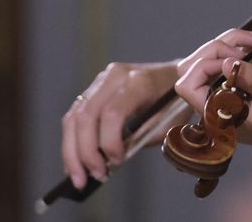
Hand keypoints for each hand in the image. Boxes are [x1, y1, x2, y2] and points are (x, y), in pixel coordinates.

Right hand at [60, 29, 251, 187]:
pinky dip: (72, 142)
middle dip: (84, 152)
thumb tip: (114, 161)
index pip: (113, 113)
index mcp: (140, 81)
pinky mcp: (94, 88)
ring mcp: (102, 79)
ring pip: (74, 116)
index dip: (108, 143)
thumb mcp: (170, 122)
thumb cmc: (177, 102)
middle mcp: (116, 75)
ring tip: (79, 177)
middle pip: (86, 115)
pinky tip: (77, 163)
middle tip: (90, 178)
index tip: (114, 164)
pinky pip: (75, 116)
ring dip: (72, 150)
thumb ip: (143, 138)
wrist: (179, 75)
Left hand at [175, 31, 251, 158]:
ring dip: (232, 43)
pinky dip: (240, 46)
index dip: (206, 65)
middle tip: (250, 46)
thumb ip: (251, 79)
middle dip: (219, 47)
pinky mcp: (229, 86)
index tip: (235, 60)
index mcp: (218, 115)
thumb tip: (227, 63)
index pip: (188, 85)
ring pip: (207, 57)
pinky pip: (223, 59)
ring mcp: (220, 95)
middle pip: (193, 65)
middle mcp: (213, 106)